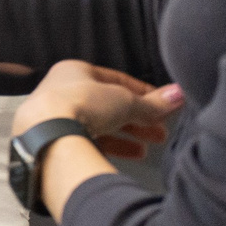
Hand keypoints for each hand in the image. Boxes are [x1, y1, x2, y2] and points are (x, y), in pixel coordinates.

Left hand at [13, 62, 181, 158]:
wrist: (47, 135)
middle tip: (161, 130)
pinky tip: (131, 155)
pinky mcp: (52, 140)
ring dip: (127, 135)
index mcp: (74, 71)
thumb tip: (178, 95)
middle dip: (137, 118)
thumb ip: (151, 102)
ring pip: (98, 124)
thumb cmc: (81, 105)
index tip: (162, 104)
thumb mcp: (125, 101)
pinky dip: (110, 146)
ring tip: (150, 146)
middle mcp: (60, 91)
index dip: (142, 92)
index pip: (115, 80)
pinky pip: (86, 141)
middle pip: (107, 104)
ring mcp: (53, 117)